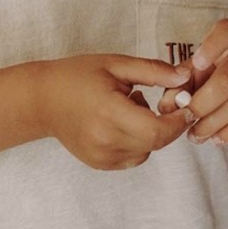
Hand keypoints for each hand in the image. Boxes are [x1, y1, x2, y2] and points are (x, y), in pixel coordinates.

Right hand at [37, 54, 192, 169]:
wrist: (42, 100)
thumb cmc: (76, 76)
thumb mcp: (115, 64)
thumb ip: (153, 71)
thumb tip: (185, 77)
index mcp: (109, 112)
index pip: (157, 130)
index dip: (178, 120)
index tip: (185, 103)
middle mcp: (105, 140)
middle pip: (156, 142)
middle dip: (168, 123)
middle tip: (159, 100)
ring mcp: (102, 156)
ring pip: (147, 150)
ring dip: (151, 131)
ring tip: (129, 107)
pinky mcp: (100, 164)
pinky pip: (134, 157)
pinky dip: (137, 141)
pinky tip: (120, 121)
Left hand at [157, 19, 227, 144]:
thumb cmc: (214, 75)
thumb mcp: (195, 73)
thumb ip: (179, 84)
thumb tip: (170, 104)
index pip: (226, 33)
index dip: (212, 47)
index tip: (197, 63)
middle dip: (203, 103)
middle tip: (186, 117)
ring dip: (212, 124)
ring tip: (195, 134)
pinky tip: (216, 138)